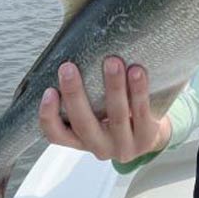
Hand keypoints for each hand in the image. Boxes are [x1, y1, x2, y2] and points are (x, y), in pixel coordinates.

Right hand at [39, 57, 171, 163]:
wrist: (150, 138)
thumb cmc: (115, 117)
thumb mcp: (94, 115)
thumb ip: (82, 96)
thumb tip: (72, 50)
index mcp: (80, 140)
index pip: (56, 135)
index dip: (48, 116)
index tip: (48, 91)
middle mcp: (99, 147)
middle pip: (83, 123)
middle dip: (74, 94)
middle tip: (67, 67)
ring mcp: (124, 145)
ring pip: (116, 115)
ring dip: (113, 87)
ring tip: (112, 61)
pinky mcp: (147, 137)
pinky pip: (142, 112)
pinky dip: (139, 91)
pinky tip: (136, 71)